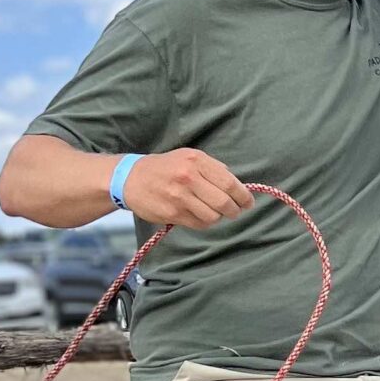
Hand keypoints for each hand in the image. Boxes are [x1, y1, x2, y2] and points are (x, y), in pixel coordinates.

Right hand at [123, 148, 252, 228]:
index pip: (229, 183)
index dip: (243, 196)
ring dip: (218, 217)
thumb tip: (237, 186)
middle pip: (224, 202)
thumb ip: (212, 168)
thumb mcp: (188, 156)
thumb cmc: (165, 167)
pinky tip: (200, 215)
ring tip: (215, 212)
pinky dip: (204, 222)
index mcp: (196, 160)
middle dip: (234, 210)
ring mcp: (179, 197)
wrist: (131, 178)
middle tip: (235, 211)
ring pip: (213, 216)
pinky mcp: (172, 213)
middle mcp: (188, 177)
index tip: (248, 203)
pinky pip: (199, 224)